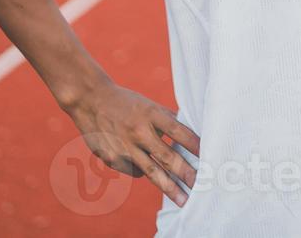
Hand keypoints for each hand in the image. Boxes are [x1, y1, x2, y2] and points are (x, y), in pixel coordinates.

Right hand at [62, 79, 200, 206]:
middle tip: (201, 187)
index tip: (210, 156)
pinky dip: (142, 171)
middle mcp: (138, 131)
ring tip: (184, 200)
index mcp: (150, 114)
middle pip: (167, 156)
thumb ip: (166, 121)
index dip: (194, 145)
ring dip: (169, 187)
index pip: (178, 131)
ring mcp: (124, 147)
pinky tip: (144, 166)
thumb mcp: (148, 106)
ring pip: (151, 171)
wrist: (90, 100)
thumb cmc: (126, 103)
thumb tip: (189, 138)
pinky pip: (134, 171)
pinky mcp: (112, 159)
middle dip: (186, 173)